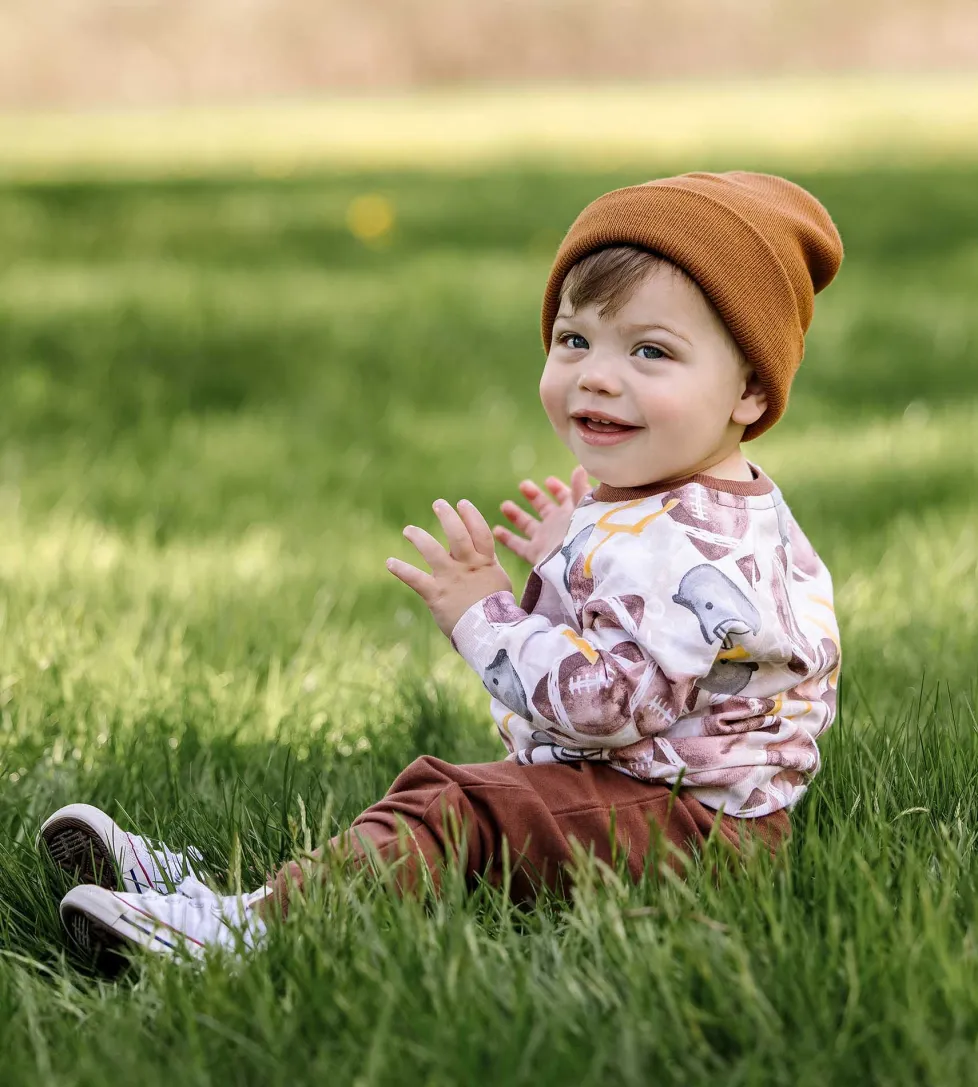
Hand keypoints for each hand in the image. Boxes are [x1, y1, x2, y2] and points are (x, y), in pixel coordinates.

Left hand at [387, 498, 512, 637]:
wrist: (490, 634)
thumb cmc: (497, 613)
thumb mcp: (500, 585)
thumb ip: (490, 567)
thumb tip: (486, 555)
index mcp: (485, 563)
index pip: (480, 532)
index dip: (471, 515)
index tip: (462, 503)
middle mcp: (467, 566)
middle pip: (457, 534)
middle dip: (447, 516)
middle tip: (438, 504)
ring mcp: (450, 579)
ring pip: (432, 550)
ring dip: (418, 537)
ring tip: (408, 530)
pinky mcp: (435, 594)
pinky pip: (415, 578)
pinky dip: (401, 569)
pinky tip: (389, 562)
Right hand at [493, 465, 591, 564]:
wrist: (582, 564)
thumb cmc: (587, 534)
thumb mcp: (585, 507)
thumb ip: (580, 489)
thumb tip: (579, 467)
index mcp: (573, 513)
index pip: (566, 497)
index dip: (557, 489)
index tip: (548, 481)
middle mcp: (558, 526)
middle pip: (545, 509)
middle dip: (535, 497)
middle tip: (524, 485)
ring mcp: (546, 540)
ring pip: (528, 525)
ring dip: (517, 515)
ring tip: (505, 505)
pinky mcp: (536, 554)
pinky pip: (518, 545)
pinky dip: (507, 538)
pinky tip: (496, 530)